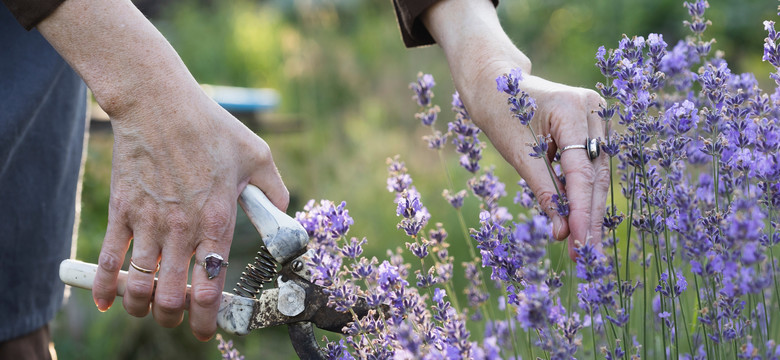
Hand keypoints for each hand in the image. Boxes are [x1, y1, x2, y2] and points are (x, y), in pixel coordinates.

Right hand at [94, 88, 287, 339]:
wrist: (159, 102)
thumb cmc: (212, 127)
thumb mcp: (258, 155)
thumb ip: (274, 191)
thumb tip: (284, 216)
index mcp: (217, 220)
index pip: (210, 286)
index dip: (208, 319)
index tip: (208, 331)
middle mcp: (182, 228)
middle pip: (170, 297)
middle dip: (172, 317)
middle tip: (177, 316)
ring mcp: (147, 221)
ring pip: (137, 286)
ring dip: (140, 308)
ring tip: (146, 308)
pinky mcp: (122, 210)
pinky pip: (107, 259)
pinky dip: (103, 287)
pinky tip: (106, 301)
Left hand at [424, 0, 608, 258]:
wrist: (495, 81)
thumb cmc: (500, 111)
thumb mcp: (518, 153)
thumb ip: (543, 191)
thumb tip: (560, 232)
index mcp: (574, 109)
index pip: (583, 171)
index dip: (582, 211)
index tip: (578, 243)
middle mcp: (594, 110)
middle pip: (597, 175)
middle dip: (589, 217)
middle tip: (584, 255)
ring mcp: (598, 116)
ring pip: (598, 174)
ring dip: (590, 210)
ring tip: (583, 246)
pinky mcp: (593, 126)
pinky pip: (592, 166)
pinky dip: (585, 193)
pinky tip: (582, 222)